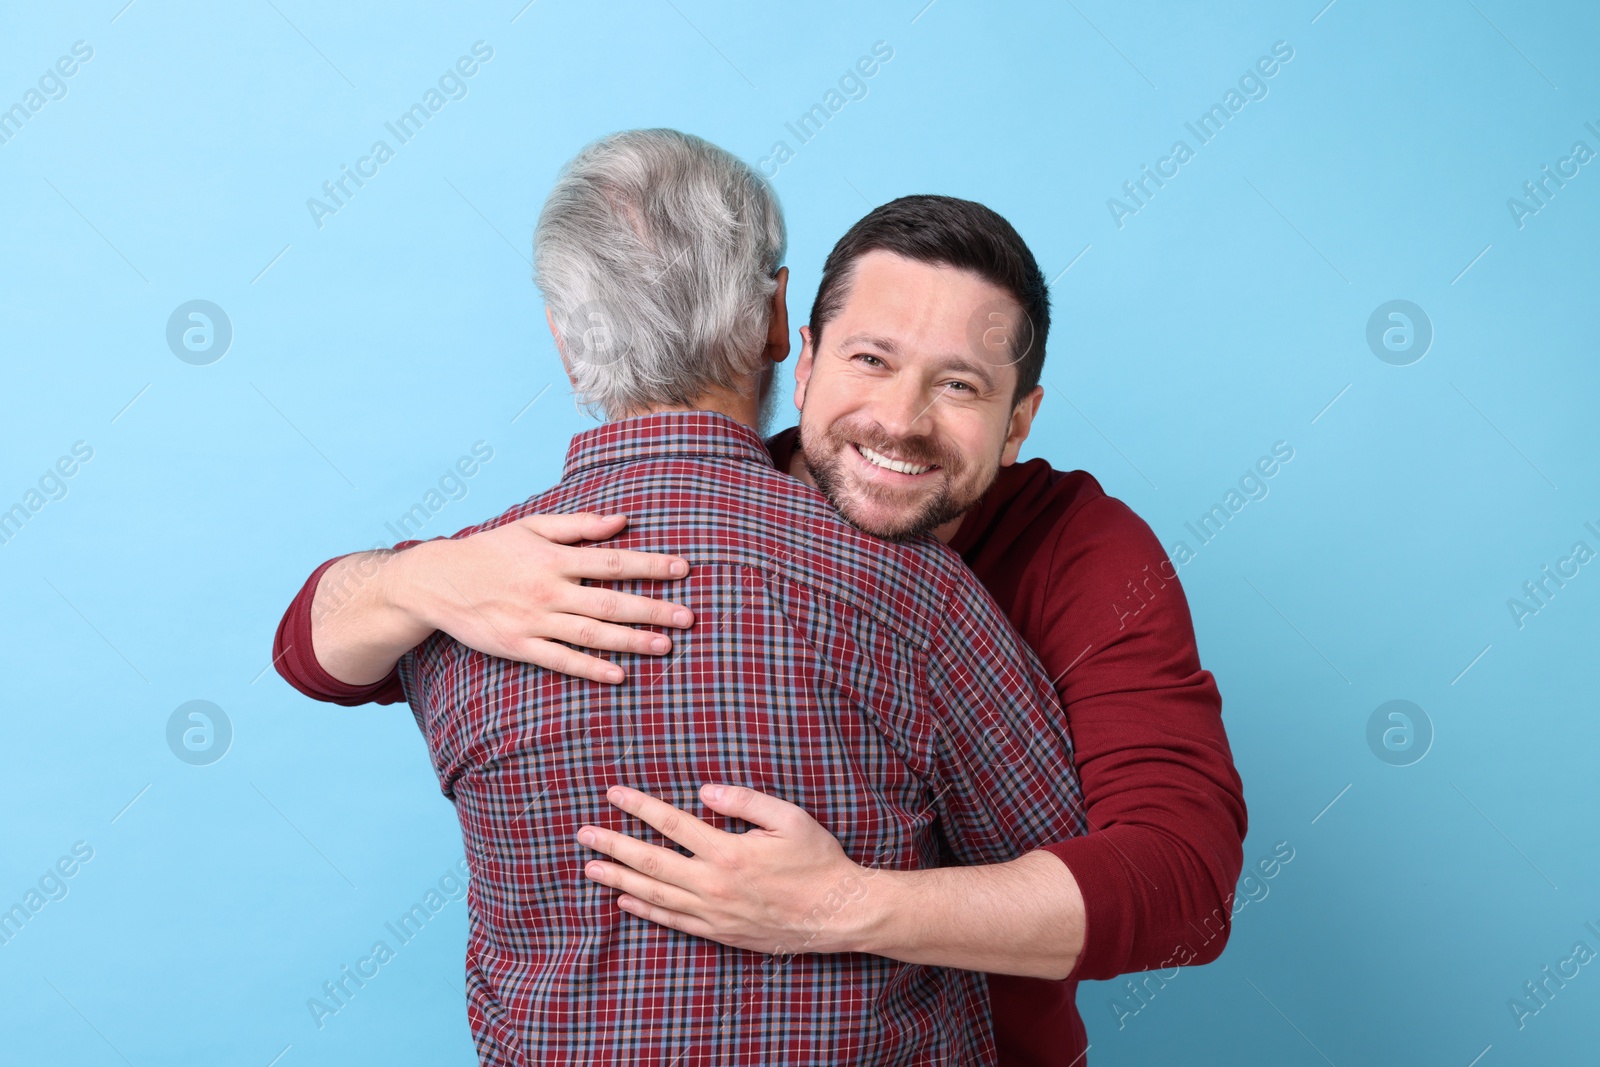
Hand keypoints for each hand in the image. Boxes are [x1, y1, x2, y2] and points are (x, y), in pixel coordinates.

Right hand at [395, 512, 692, 682]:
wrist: (439, 581)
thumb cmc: (492, 550)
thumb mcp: (532, 527)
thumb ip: (578, 526)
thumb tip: (622, 520)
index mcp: (554, 559)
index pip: (612, 561)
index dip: (649, 565)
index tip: (682, 569)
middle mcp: (547, 591)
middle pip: (609, 602)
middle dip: (652, 609)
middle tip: (689, 616)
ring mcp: (533, 621)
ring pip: (590, 634)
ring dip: (630, 641)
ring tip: (665, 646)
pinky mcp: (519, 646)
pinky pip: (560, 660)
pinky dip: (590, 668)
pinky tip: (619, 675)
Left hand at [577, 784, 880, 955]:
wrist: (838, 913)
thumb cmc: (817, 860)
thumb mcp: (789, 818)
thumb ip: (745, 801)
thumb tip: (704, 792)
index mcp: (729, 852)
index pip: (672, 824)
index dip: (639, 807)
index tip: (613, 793)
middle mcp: (714, 885)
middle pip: (651, 861)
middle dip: (613, 844)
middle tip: (583, 833)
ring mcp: (714, 913)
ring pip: (654, 894)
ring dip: (619, 878)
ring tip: (590, 867)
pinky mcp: (719, 932)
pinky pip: (673, 921)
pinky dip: (645, 910)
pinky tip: (624, 899)